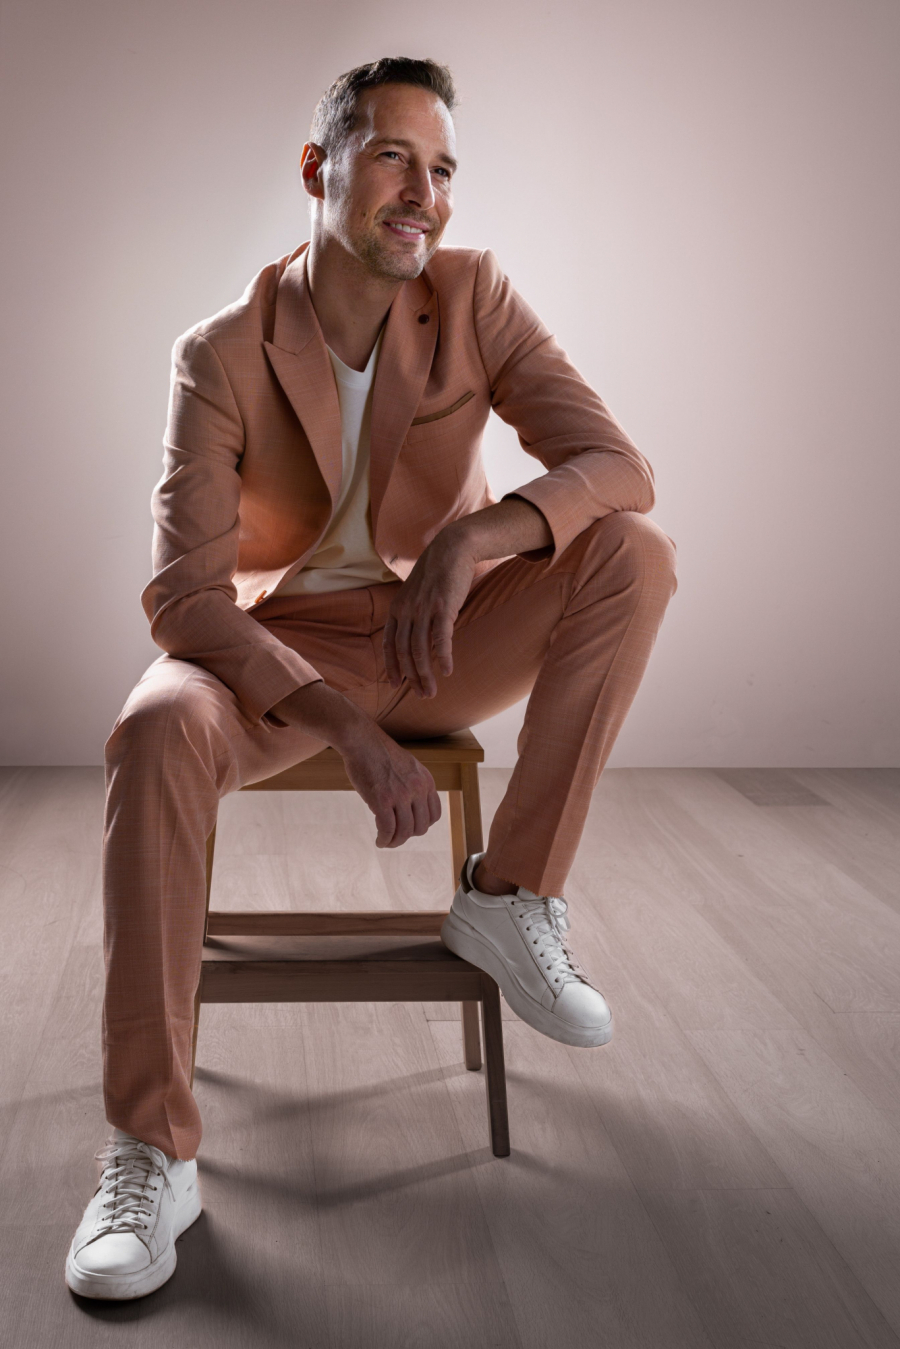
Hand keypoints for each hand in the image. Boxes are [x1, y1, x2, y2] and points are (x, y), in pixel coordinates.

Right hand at [269, 681, 440, 846]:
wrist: (361, 740)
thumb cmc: (379, 753)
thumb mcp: (407, 766)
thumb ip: (413, 784)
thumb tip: (411, 806)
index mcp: (426, 781)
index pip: (434, 815)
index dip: (421, 826)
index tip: (409, 828)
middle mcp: (417, 789)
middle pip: (420, 827)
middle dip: (407, 835)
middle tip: (395, 835)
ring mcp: (400, 795)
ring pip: (405, 832)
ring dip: (395, 842)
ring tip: (386, 842)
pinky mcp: (382, 801)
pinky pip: (388, 829)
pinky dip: (384, 840)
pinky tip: (379, 841)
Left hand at [383, 525, 475, 697]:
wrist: (453, 547)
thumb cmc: (438, 572)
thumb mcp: (416, 592)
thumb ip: (412, 612)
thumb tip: (415, 633)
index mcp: (397, 608)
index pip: (389, 643)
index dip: (391, 666)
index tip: (395, 684)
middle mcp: (407, 610)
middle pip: (404, 651)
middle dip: (411, 677)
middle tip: (421, 695)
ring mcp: (424, 609)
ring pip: (420, 649)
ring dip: (425, 674)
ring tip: (432, 691)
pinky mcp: (443, 607)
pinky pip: (441, 638)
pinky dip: (442, 657)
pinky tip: (446, 671)